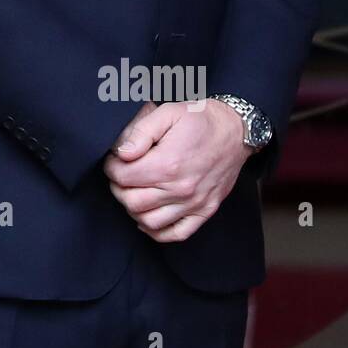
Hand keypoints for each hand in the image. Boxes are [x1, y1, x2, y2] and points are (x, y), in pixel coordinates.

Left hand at [103, 98, 249, 243]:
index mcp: (168, 164)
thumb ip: (141, 132)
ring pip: (149, 222)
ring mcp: (194, 203)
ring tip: (133, 193)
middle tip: (120, 176)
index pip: (123, 177)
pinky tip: (148, 217)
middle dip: (118, 189)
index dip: (111, 168)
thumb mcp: (167, 113)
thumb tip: (121, 153)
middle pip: (132, 202)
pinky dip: (157, 231)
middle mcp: (180, 188)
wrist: (236, 130)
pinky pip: (176, 234)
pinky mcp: (205, 211)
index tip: (114, 161)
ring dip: (134, 209)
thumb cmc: (199, 119)